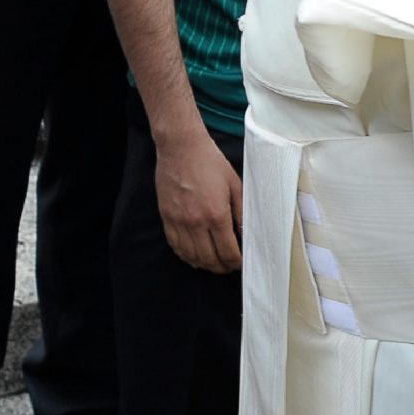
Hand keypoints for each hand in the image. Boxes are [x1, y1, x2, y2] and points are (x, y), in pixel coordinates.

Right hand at [154, 126, 242, 272]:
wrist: (181, 146)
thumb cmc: (210, 162)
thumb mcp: (235, 185)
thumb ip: (242, 212)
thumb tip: (247, 235)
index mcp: (216, 214)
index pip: (228, 252)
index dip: (236, 263)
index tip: (240, 262)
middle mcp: (196, 221)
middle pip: (210, 259)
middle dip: (222, 267)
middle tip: (228, 266)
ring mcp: (178, 220)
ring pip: (191, 256)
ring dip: (204, 265)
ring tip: (213, 264)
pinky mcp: (166, 216)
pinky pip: (175, 245)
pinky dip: (185, 255)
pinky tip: (193, 256)